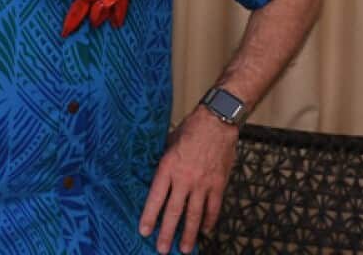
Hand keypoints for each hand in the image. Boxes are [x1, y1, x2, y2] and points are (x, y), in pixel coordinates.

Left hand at [139, 107, 238, 252]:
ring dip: (189, 234)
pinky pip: (213, 208)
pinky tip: (205, 231)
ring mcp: (203, 184)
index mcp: (168, 167)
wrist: (217, 121)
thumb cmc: (191, 129)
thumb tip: (159, 177)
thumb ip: (165, 163)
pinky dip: (209, 221)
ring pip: (194, 215)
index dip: (149, 216)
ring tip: (184, 249)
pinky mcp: (218, 184)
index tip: (144, 231)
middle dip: (167, 232)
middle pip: (174, 211)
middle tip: (162, 249)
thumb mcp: (169, 143)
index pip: (156, 197)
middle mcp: (184, 179)